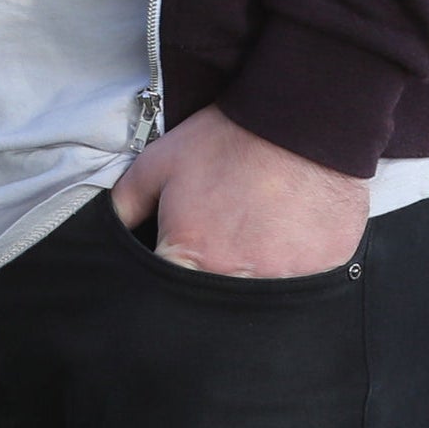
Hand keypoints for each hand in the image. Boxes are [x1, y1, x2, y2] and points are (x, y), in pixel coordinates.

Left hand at [111, 105, 366, 277]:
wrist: (300, 123)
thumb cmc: (227, 142)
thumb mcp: (158, 163)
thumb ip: (125, 204)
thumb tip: (106, 233)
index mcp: (189, 256)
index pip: (167, 295)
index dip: (170, 279)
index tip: (180, 260)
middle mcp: (234, 280)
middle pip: (212, 304)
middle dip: (211, 279)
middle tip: (224, 241)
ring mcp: (282, 283)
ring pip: (258, 299)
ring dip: (254, 276)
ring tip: (259, 236)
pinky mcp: (322, 276)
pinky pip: (302, 288)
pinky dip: (294, 269)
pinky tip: (291, 238)